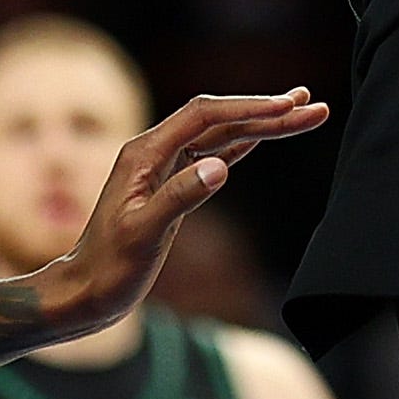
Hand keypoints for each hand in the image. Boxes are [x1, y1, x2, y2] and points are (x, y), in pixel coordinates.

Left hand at [27, 91, 330, 332]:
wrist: (85, 293)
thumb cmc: (109, 269)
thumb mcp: (143, 235)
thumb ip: (180, 198)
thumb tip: (220, 167)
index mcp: (146, 152)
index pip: (205, 116)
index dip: (248, 108)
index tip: (287, 108)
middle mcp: (156, 151)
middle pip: (219, 119)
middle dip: (266, 111)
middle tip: (312, 105)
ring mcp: (165, 167)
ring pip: (221, 135)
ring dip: (261, 124)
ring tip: (302, 112)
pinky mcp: (173, 186)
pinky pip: (214, 154)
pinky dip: (244, 143)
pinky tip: (263, 137)